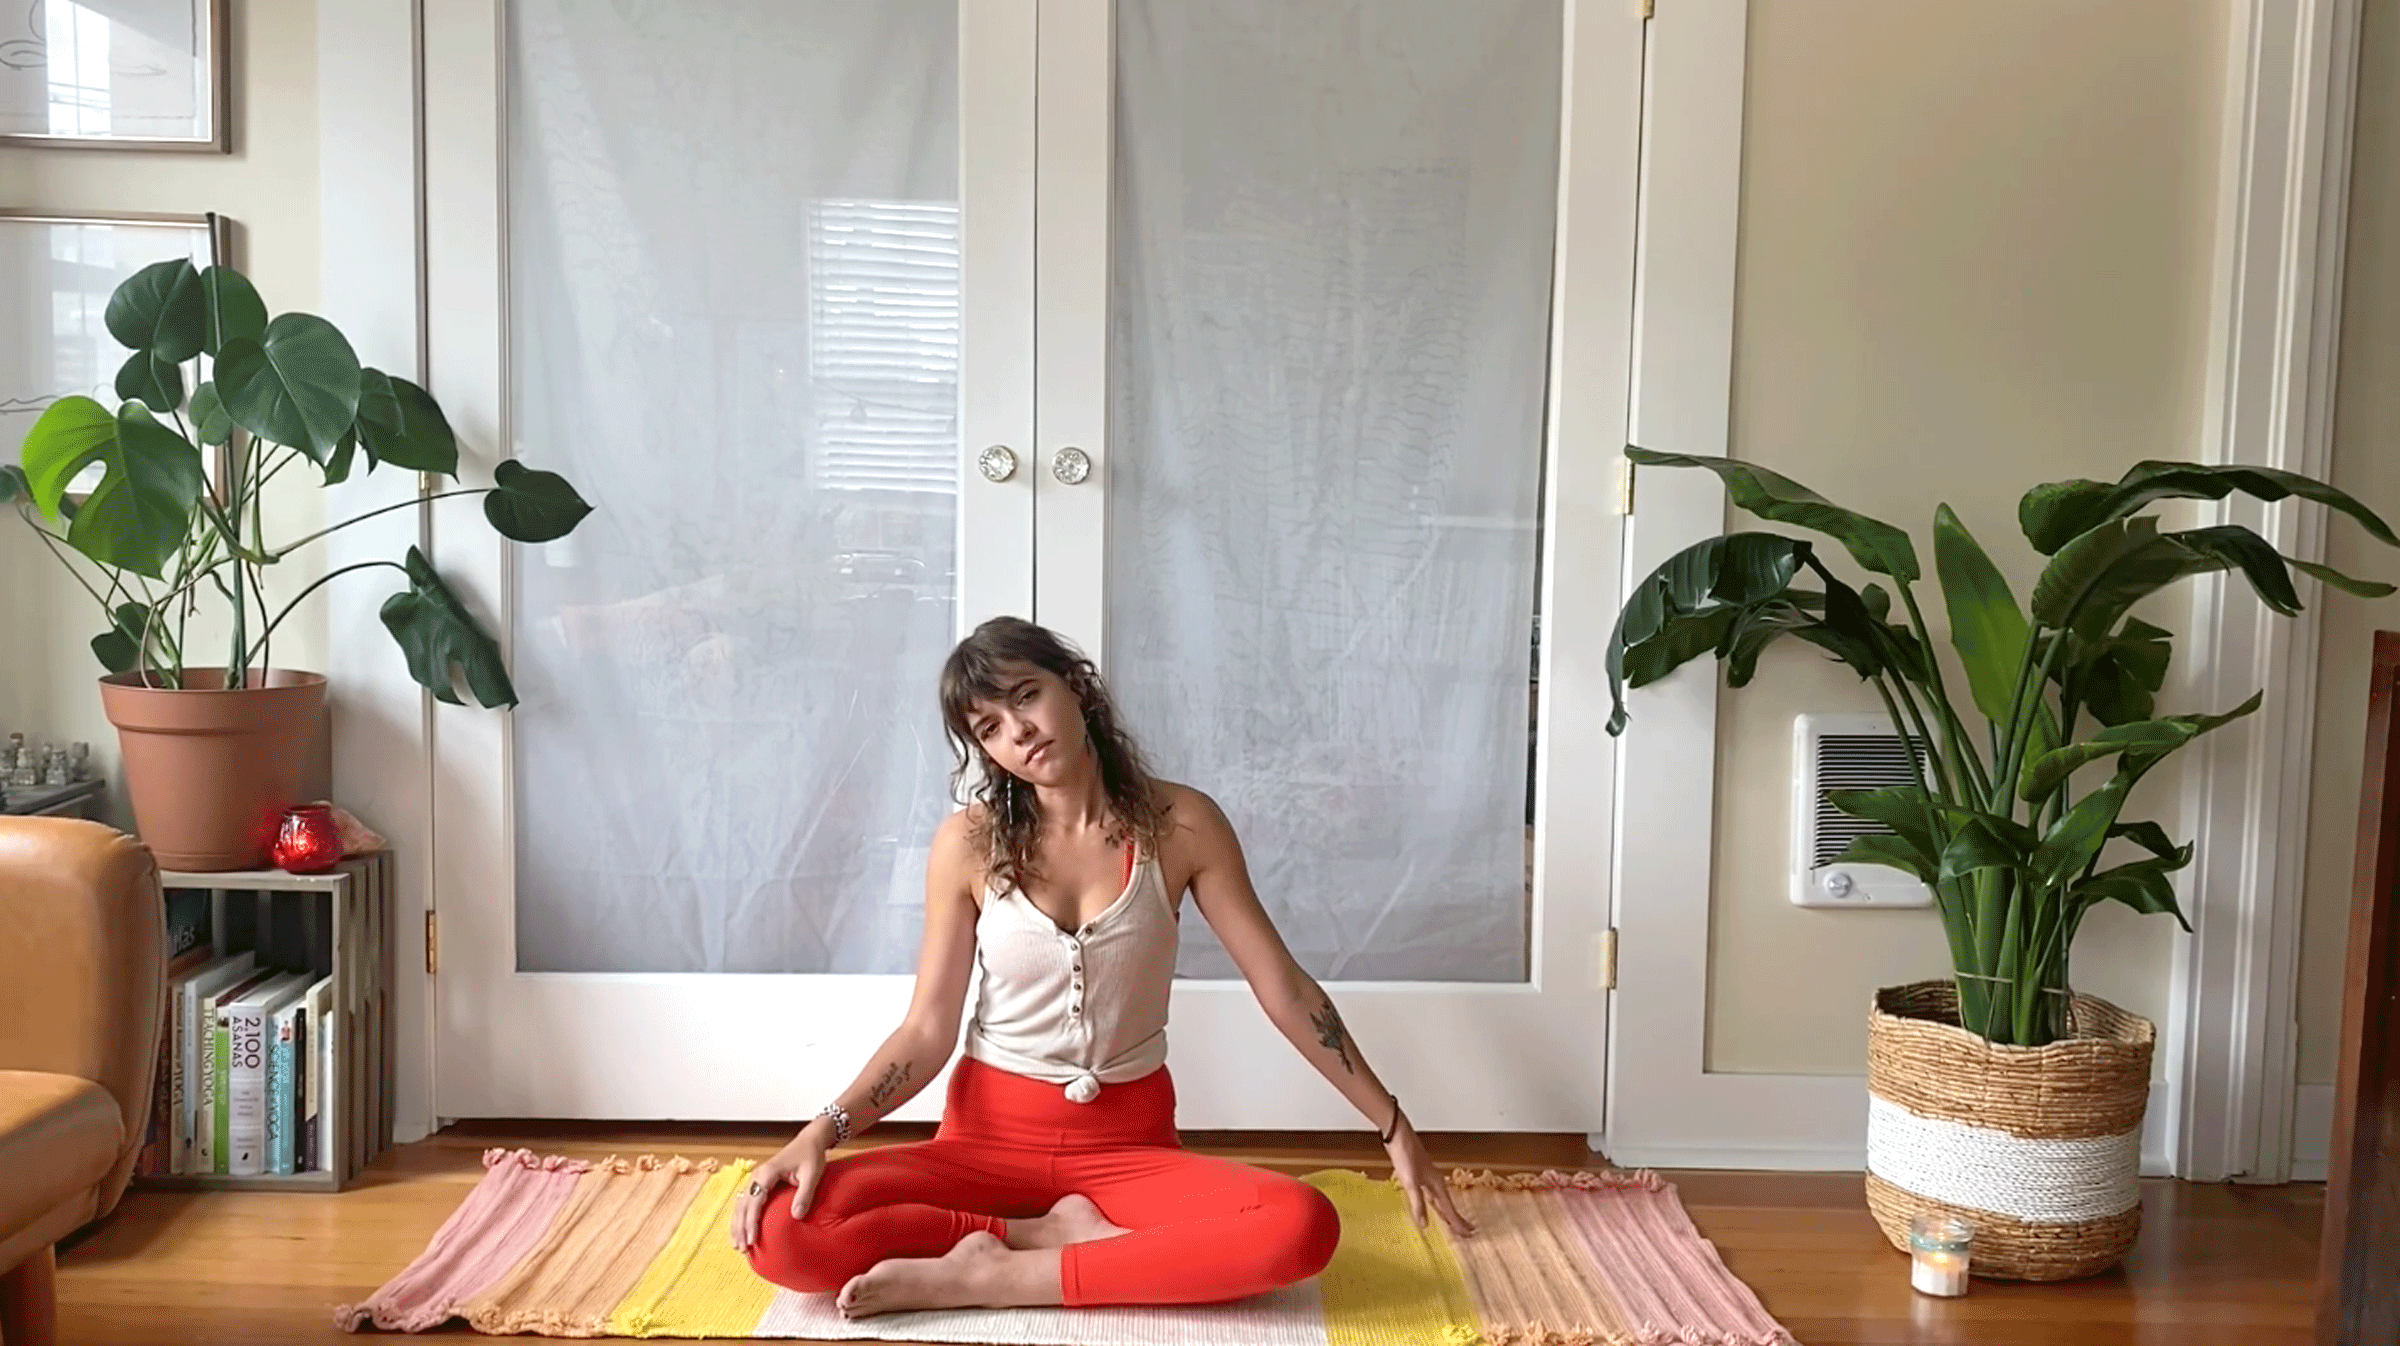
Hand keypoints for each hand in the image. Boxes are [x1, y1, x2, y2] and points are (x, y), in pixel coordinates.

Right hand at [730, 1128, 829, 1253]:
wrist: (810, 1140)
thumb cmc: (811, 1156)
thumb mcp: (812, 1175)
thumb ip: (804, 1195)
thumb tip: (796, 1217)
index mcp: (767, 1173)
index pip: (754, 1202)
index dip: (751, 1222)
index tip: (752, 1240)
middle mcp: (757, 1175)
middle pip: (743, 1205)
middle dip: (740, 1228)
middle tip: (742, 1249)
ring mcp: (756, 1178)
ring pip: (740, 1204)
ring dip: (737, 1224)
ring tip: (737, 1244)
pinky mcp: (759, 1181)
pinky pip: (745, 1201)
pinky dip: (741, 1216)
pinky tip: (741, 1229)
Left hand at [1384, 1110, 1473, 1238]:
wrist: (1398, 1135)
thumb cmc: (1406, 1156)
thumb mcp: (1411, 1183)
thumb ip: (1418, 1204)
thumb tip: (1425, 1225)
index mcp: (1437, 1184)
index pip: (1449, 1209)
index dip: (1457, 1223)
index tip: (1467, 1234)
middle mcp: (1436, 1181)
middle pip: (1448, 1204)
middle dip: (1457, 1218)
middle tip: (1467, 1231)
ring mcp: (1428, 1177)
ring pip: (1440, 1199)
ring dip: (1447, 1211)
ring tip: (1452, 1221)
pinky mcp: (1420, 1174)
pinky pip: (1431, 1194)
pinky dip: (1434, 1202)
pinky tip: (1431, 1203)